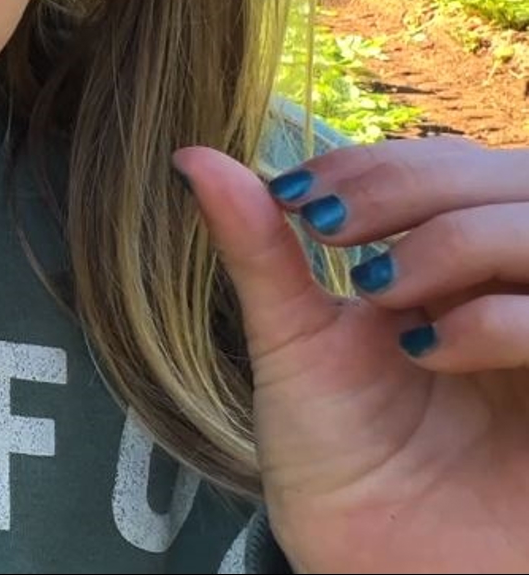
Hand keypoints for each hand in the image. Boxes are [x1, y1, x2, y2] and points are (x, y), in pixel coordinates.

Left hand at [175, 137, 528, 572]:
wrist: (377, 568)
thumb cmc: (341, 466)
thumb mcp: (293, 346)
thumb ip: (259, 249)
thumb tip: (192, 155)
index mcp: (461, 266)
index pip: (448, 163)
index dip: (379, 165)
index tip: (297, 200)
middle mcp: (521, 288)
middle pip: (511, 177)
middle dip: (413, 189)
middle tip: (333, 236)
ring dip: (460, 240)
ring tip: (382, 293)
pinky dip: (505, 315)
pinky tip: (434, 346)